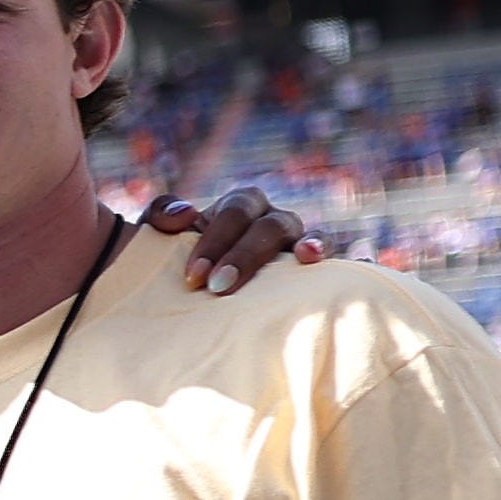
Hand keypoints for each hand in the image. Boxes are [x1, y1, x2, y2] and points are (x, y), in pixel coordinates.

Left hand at [145, 185, 329, 297]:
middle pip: (268, 226)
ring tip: (303, 258)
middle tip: (217, 287)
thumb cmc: (178, 261)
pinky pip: (330, 261)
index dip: (214, 241)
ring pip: (304, 236)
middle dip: (244, 256)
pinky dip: (332, 258)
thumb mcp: (160, 238)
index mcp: (240, 205)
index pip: (234, 212)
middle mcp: (272, 219)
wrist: (199, 294)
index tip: (193, 277)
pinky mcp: (311, 270)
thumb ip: (160, 216)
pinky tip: (340, 264)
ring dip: (302, 247)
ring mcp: (296, 242)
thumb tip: (185, 213)